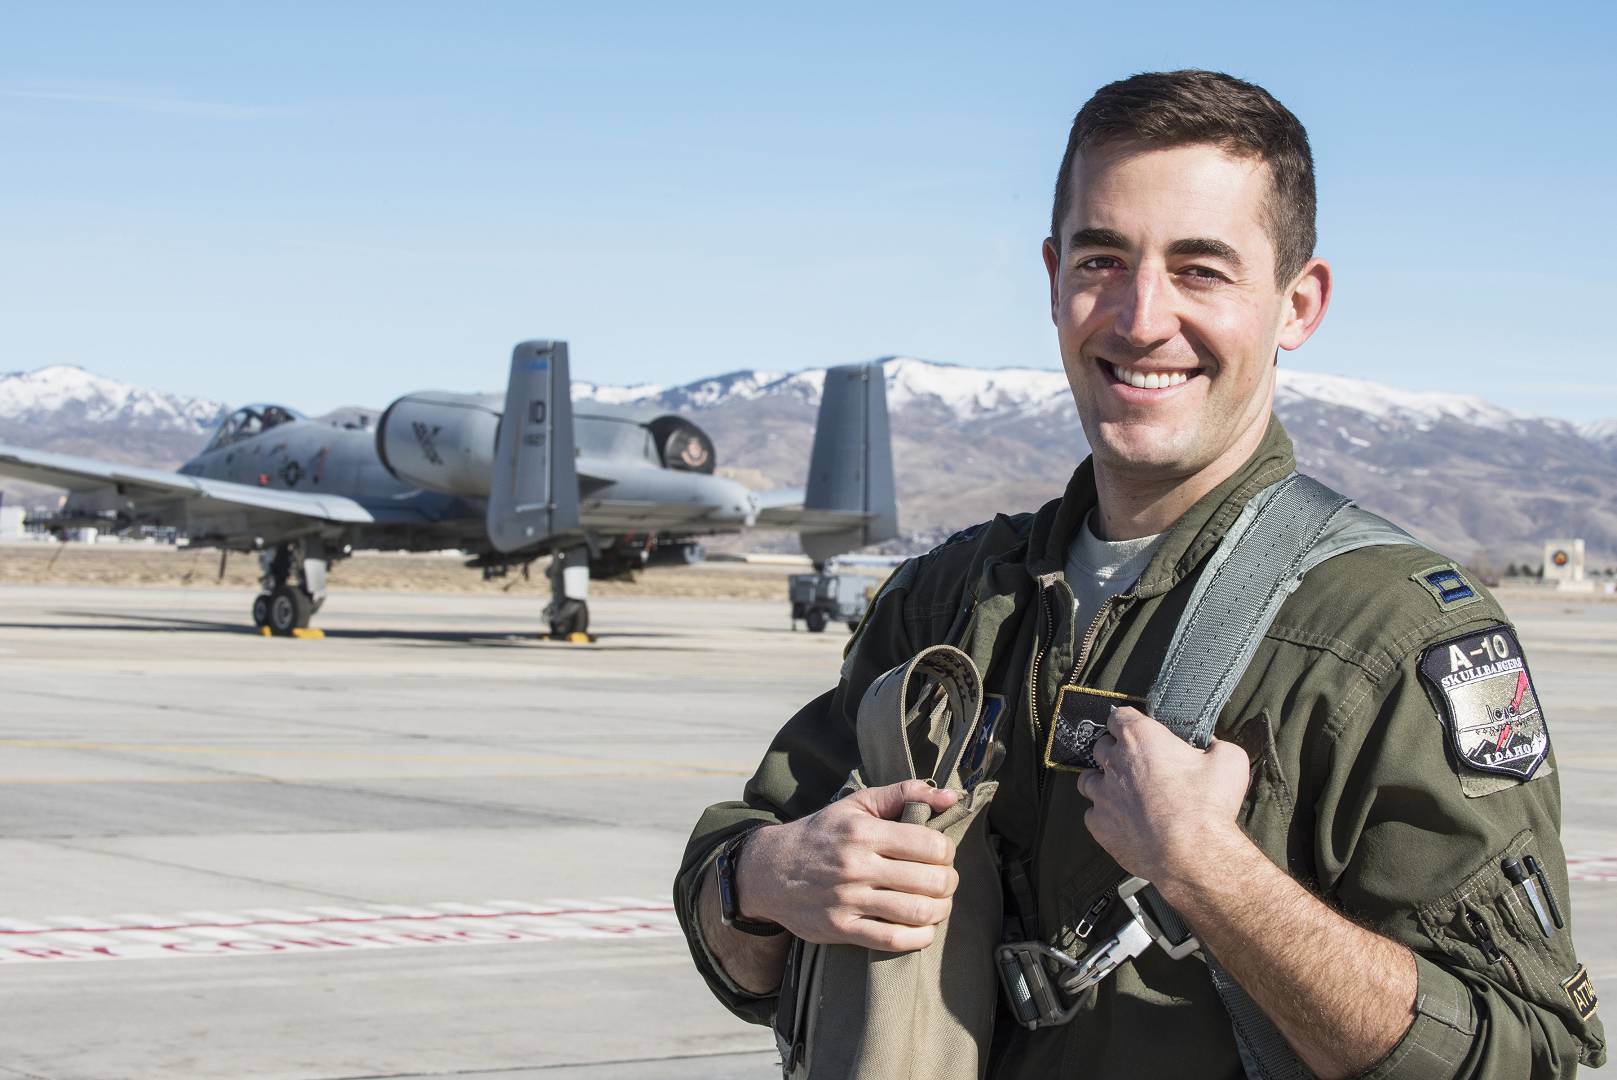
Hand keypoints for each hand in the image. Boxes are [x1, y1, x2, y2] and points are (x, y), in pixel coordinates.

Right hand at [739, 779, 960, 951]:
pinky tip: (923, 928)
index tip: (942, 853)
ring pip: (916, 912)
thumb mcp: (857, 804)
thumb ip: (905, 793)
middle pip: (930, 881)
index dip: (946, 851)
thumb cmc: (821, 833)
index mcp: (863, 832)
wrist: (769, 869)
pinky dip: (919, 937)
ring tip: (938, 903)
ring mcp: (847, 900)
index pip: (929, 845)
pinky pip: (892, 940)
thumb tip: (952, 797)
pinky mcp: (840, 928)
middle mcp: (856, 866)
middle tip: (945, 880)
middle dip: (949, 881)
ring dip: (940, 910)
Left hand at [1075, 706, 1250, 887]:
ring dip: (1101, 780)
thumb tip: (1211, 743)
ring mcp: (1102, 795)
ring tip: (1120, 790)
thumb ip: (1215, 744)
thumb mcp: (1230, 760)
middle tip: (1136, 762)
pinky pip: (1092, 813)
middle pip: (1101, 746)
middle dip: (1115, 750)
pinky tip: (1121, 820)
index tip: (1137, 728)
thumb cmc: (1209, 805)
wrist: (1193, 855)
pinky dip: (1104, 814)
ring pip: (1088, 778)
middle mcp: (1114, 762)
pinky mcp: (1099, 825)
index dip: (1128, 721)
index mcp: (1140, 738)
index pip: (1119, 715)